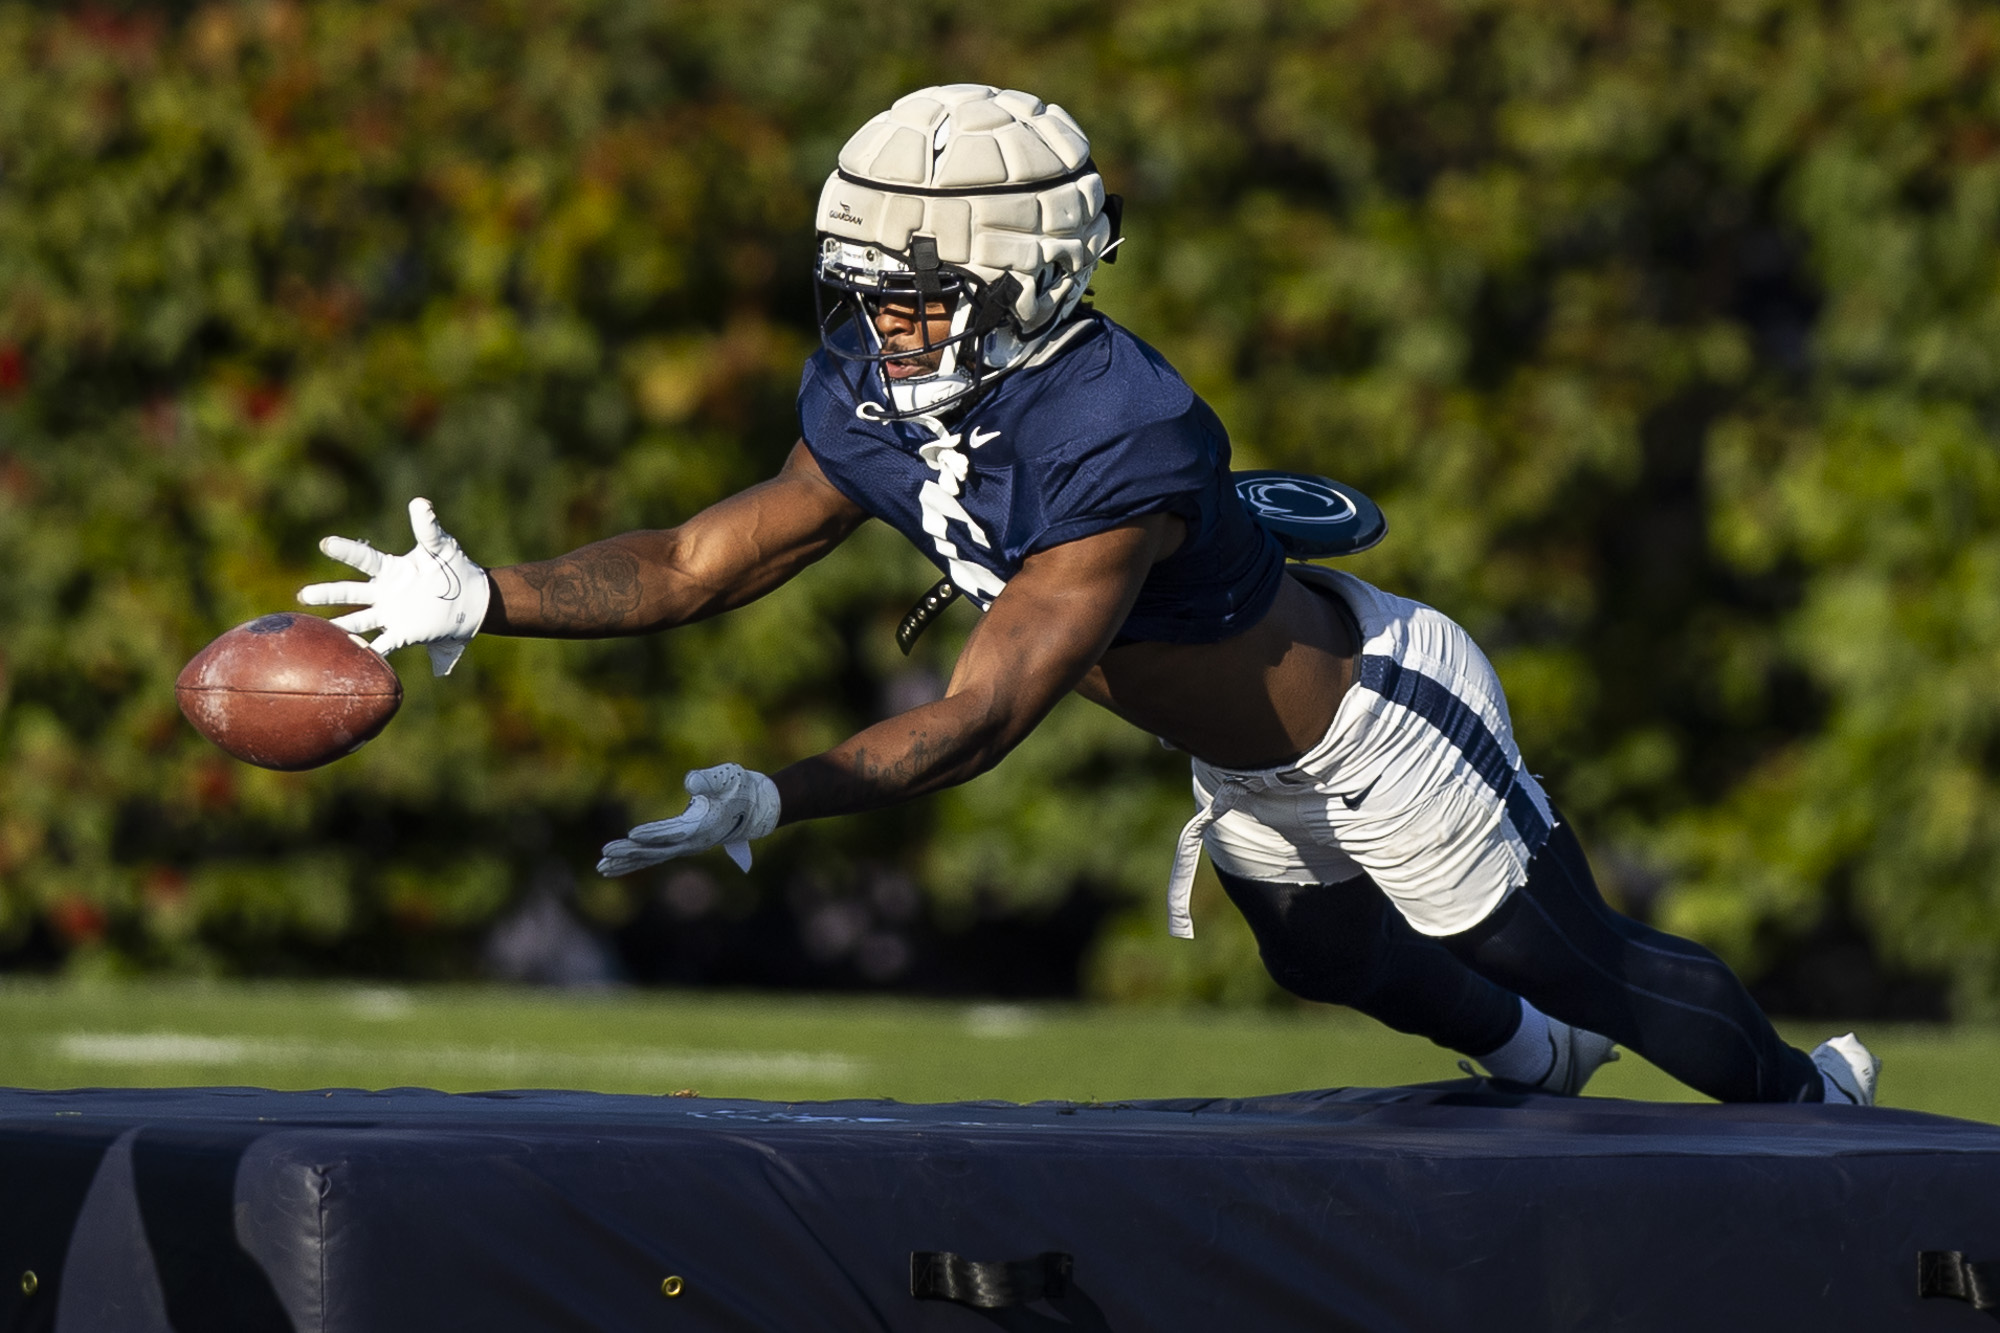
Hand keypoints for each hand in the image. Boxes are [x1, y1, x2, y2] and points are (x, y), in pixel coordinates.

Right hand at [298, 498, 490, 675]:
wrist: (471, 599)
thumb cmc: (454, 568)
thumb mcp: (441, 546)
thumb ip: (428, 527)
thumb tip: (421, 503)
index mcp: (391, 570)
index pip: (364, 559)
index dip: (346, 550)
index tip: (326, 543)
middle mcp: (385, 592)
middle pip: (350, 593)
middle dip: (328, 594)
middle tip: (304, 596)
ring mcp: (391, 614)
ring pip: (358, 620)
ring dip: (339, 625)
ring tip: (317, 629)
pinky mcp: (403, 633)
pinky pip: (383, 644)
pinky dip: (370, 652)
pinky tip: (352, 657)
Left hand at [597, 764, 781, 875]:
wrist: (757, 807)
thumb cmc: (742, 789)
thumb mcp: (729, 778)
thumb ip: (710, 780)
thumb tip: (690, 782)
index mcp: (702, 827)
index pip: (673, 833)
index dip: (653, 834)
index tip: (631, 835)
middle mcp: (692, 842)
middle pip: (656, 851)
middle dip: (630, 853)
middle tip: (604, 855)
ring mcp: (685, 845)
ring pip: (652, 857)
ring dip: (627, 862)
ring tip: (601, 867)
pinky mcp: (681, 843)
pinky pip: (654, 855)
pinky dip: (634, 860)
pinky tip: (615, 865)